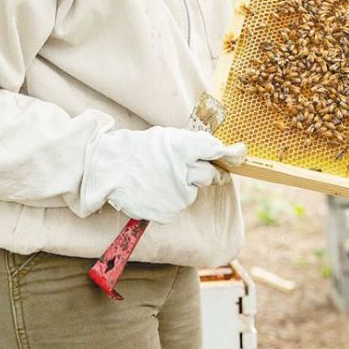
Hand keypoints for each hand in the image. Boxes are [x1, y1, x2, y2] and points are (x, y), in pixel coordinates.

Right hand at [81, 126, 246, 223]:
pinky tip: (155, 190)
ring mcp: (176, 193)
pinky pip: (178, 205)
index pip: (214, 150)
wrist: (108, 169)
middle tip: (198, 169)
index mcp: (182, 147)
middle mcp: (183, 171)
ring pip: (193, 190)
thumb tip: (219, 150)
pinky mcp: (168, 210)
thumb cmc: (138, 149)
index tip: (240, 154)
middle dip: (210, 172)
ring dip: (185, 185)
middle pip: (210, 173)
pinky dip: (171, 199)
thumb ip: (192, 145)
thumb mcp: (166, 138)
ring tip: (162, 177)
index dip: (229, 153)